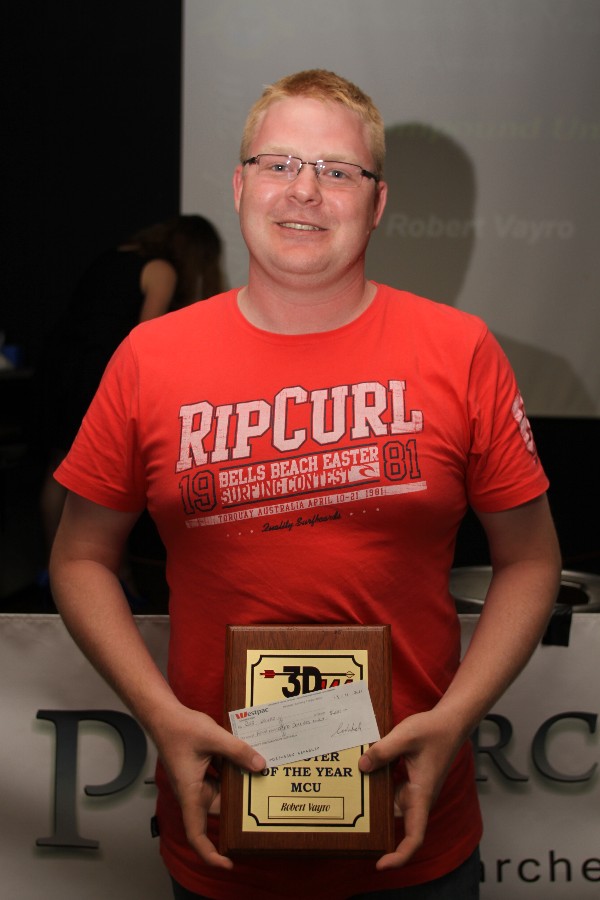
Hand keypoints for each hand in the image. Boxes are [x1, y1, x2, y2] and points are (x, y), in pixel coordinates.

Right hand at [153, 706, 264, 868]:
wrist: (165, 715)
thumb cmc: (180, 729)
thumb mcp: (214, 738)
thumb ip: (238, 751)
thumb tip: (260, 765)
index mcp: (191, 793)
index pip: (197, 834)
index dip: (211, 854)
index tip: (228, 862)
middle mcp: (194, 792)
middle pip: (219, 809)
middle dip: (238, 808)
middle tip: (262, 799)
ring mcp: (198, 781)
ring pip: (223, 792)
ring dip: (237, 786)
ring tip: (259, 776)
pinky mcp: (202, 770)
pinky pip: (221, 777)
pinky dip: (233, 771)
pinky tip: (248, 760)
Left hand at [358, 710, 463, 870]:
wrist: (450, 723)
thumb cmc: (434, 731)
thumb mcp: (405, 735)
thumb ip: (382, 751)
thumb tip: (362, 767)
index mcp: (422, 794)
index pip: (415, 837)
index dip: (399, 856)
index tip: (381, 864)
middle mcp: (419, 798)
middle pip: (396, 822)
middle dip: (377, 825)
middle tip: (351, 820)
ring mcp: (415, 790)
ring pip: (391, 805)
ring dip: (375, 803)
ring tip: (351, 795)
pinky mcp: (411, 782)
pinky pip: (392, 791)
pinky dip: (378, 787)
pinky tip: (364, 774)